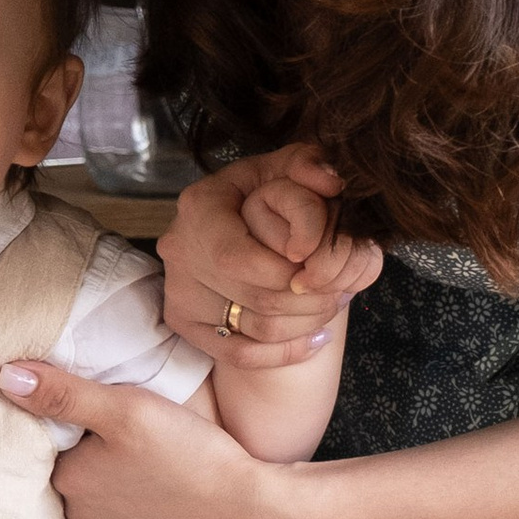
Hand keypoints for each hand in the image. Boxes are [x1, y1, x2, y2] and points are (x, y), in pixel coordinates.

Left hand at [0, 361, 308, 518]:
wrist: (250, 509)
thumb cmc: (187, 453)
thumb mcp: (124, 407)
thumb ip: (62, 392)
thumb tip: (4, 377)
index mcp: (68, 483)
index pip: (52, 441)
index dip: (76, 419)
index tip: (103, 405)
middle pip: (75, 469)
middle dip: (94, 449)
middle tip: (132, 426)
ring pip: (101, 495)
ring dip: (115, 476)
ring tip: (150, 453)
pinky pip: (127, 517)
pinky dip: (139, 500)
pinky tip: (163, 482)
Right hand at [163, 150, 381, 370]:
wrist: (230, 221)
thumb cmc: (263, 191)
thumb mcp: (284, 165)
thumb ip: (309, 164)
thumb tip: (329, 182)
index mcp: (199, 206)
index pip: (237, 256)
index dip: (285, 270)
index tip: (316, 265)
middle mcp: (180, 249)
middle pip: (257, 297)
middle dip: (310, 299)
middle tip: (340, 290)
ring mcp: (179, 290)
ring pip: (255, 328)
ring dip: (306, 322)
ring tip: (331, 305)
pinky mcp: (185, 322)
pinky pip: (240, 354)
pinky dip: (286, 351)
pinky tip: (315, 336)